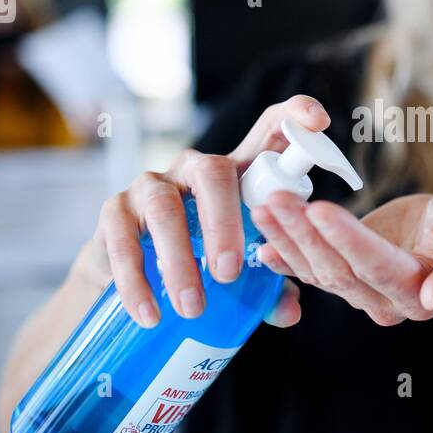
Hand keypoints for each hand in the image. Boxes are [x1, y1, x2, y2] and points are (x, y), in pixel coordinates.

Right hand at [81, 95, 327, 328]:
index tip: (318, 122)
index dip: (292, 118)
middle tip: (229, 274)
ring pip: (163, 207)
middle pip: (213, 172)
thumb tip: (290, 311)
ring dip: (177, 259)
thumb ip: (269, 291)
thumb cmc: (202, 266)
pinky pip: (121, 238)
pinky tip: (150, 314)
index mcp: (237, 177)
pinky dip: (135, 280)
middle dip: (223, 222)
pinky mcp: (114, 211)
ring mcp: (152, 186)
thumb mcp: (241, 278)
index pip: (268, 132)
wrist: (135, 284)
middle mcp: (194, 170)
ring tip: (192, 308)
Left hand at [251, 188, 432, 325]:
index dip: (348, 240)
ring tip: (263, 207)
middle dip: (304, 235)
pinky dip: (285, 255)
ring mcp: (363, 293)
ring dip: (287, 240)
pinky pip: (311, 269)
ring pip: (319, 270)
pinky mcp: (346, 276)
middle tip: (277, 201)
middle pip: (339, 269)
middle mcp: (386, 301)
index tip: (320, 209)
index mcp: (421, 291)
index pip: (378, 267)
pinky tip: (261, 241)